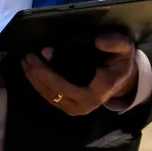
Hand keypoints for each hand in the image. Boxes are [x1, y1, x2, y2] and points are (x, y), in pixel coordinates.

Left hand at [21, 33, 138, 115]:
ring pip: (50, 96)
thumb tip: (97, 41)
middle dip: (37, 74)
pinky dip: (39, 85)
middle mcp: (86, 104)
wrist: (122, 80)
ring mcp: (76, 109)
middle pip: (54, 91)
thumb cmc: (121, 62)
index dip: (50, 71)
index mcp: (99, 89)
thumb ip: (116, 42)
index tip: (42, 51)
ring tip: (26, 62)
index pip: (67, 84)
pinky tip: (32, 72)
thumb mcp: (125, 48)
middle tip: (28, 56)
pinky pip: (51, 98)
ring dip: (35, 80)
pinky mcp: (69, 108)